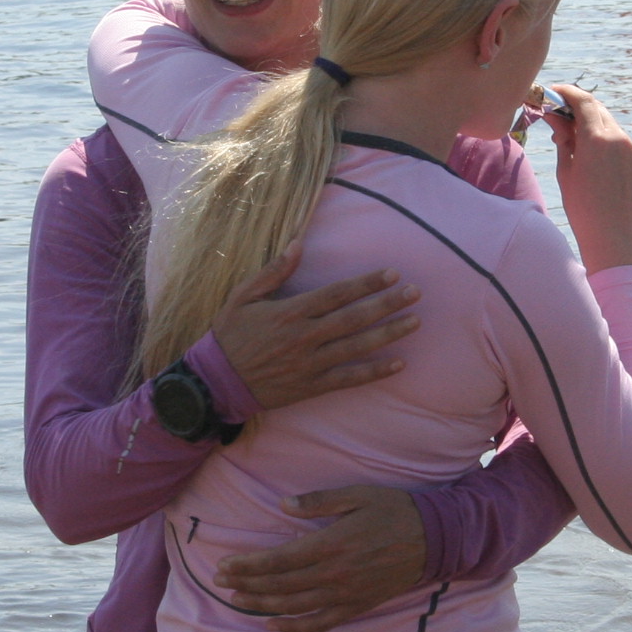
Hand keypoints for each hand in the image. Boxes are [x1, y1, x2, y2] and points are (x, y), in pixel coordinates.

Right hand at [210, 242, 420, 412]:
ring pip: (356, 347)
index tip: (392, 274)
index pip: (336, 294)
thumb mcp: (242, 296)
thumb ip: (272, 271)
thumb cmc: (230, 334)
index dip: (366, 283)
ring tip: (415, 322)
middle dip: (387, 304)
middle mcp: (304, 337)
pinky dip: (373, 372)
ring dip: (388, 334)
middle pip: (353, 318)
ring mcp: (309, 364)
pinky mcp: (311, 386)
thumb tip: (298, 244)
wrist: (216, 381)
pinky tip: (398, 363)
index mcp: (290, 312)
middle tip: (415, 293)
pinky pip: (348, 379)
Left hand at [216, 486, 426, 631]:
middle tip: (221, 581)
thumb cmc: (395, 512)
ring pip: (293, 606)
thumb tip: (284, 505)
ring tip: (237, 600)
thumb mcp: (358, 495)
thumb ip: (320, 502)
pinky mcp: (355, 607)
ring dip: (261, 604)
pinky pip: (319, 624)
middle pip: (280, 584)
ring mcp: (345, 595)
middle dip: (246, 583)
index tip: (226, 564)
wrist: (433, 540)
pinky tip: (272, 624)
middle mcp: (334, 574)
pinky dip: (293, 627)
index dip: (249, 565)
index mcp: (332, 544)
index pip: (278, 560)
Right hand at [541, 85, 631, 272]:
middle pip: (599, 111)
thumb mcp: (567, 173)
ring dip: (595, 130)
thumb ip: (564, 140)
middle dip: (580, 110)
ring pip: (612, 129)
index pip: (584, 100)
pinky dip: (610, 146)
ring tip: (580, 148)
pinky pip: (624, 146)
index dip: (567, 92)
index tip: (555, 93)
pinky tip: (600, 165)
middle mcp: (621, 139)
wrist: (616, 241)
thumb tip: (557, 119)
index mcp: (598, 139)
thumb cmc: (585, 211)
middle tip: (562, 119)